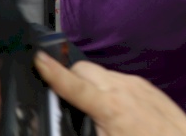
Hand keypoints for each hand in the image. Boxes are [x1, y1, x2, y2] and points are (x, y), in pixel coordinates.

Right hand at [34, 51, 185, 135]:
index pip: (73, 83)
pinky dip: (109, 88)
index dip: (51, 71)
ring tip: (91, 108)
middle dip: (69, 77)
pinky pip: (120, 80)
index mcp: (110, 105)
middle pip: (84, 69)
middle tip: (62, 95)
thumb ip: (86, 125)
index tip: (37, 60)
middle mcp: (124, 88)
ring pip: (102, 74)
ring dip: (90, 84)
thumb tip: (74, 119)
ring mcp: (138, 84)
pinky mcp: (148, 86)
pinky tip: (113, 108)